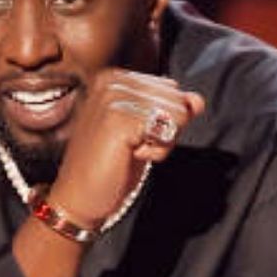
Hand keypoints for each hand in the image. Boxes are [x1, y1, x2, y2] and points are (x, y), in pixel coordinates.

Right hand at [47, 69, 204, 227]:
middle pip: (177, 99)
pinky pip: (168, 131)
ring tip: (129, 151)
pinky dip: (157, 152)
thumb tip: (197, 100)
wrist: (78, 198)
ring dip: (161, 142)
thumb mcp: (147, 132)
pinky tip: (130, 156)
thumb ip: (173, 110)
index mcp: (115, 77)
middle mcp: (112, 81)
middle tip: (131, 146)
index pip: (172, 90)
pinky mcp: (119, 119)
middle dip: (164, 129)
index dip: (163, 120)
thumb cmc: (111, 165)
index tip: (133, 135)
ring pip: (177, 114)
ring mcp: (113, 98)